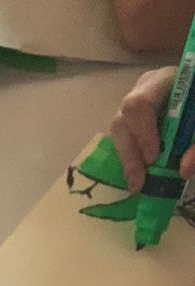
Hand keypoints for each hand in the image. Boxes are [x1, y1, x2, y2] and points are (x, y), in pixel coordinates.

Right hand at [110, 67, 194, 191]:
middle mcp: (143, 90)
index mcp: (164, 81)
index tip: (153, 157)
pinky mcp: (132, 120)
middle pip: (122, 120)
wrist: (192, 107)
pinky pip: (123, 140)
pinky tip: (139, 175)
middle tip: (139, 182)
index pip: (139, 104)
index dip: (142, 133)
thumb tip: (183, 171)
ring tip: (137, 183)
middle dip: (130, 154)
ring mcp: (134, 106)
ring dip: (127, 160)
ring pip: (118, 132)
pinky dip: (130, 159)